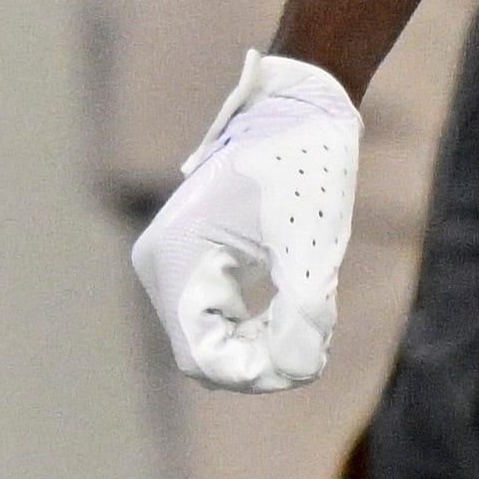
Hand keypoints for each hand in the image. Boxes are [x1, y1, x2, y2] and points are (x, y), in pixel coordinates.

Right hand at [133, 51, 361, 389]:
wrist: (303, 107)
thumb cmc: (305, 167)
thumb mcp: (310, 246)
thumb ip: (303, 313)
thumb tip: (300, 370)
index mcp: (176, 260)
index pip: (202, 354)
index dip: (254, 371)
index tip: (307, 361)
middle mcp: (162, 266)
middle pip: (204, 352)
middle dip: (260, 359)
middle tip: (316, 346)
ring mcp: (174, 262)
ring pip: (211, 337)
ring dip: (260, 344)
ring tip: (312, 325)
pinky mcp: (196, 259)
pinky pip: (217, 316)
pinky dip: (255, 325)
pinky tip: (296, 312)